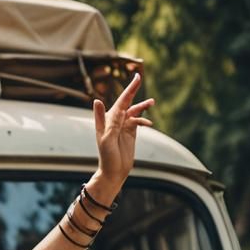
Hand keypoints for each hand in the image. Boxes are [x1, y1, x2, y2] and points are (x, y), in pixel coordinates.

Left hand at [92, 72, 154, 191]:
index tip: (137, 77)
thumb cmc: (106, 156)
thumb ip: (107, 120)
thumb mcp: (106, 138)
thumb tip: (97, 101)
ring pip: (134, 111)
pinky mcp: (130, 132)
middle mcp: (115, 120)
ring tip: (152, 102)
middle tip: (139, 77)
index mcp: (107, 120)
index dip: (128, 89)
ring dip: (142, 106)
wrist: (114, 172)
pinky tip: (148, 123)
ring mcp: (123, 126)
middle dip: (133, 90)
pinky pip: (138, 121)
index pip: (120, 101)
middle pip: (126, 102)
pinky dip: (143, 120)